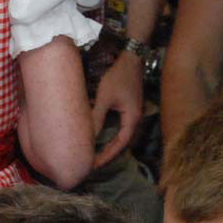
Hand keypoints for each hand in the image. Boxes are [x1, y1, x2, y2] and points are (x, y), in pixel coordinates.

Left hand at [91, 51, 143, 167]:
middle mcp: (135, 118)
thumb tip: (87, 136)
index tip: (93, 165)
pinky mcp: (129, 107)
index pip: (119, 144)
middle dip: (107, 154)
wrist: (130, 57)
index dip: (106, 156)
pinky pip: (120, 127)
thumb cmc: (117, 76)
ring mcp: (133, 113)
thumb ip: (97, 117)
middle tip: (91, 164)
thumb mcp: (105, 97)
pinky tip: (99, 138)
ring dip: (109, 146)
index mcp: (132, 118)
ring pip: (121, 136)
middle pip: (122, 143)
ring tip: (94, 155)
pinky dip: (110, 135)